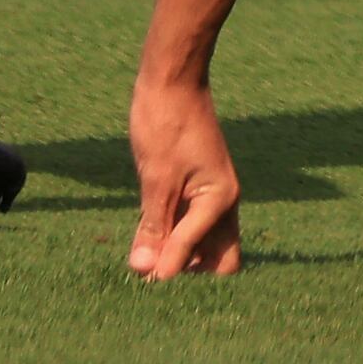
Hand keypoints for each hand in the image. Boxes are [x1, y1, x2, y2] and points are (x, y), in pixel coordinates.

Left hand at [126, 75, 241, 280]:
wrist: (170, 83)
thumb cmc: (166, 125)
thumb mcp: (156, 180)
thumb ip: (154, 227)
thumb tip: (146, 272)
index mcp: (221, 199)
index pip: (198, 254)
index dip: (168, 269)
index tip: (140, 280)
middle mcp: (222, 203)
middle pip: (218, 260)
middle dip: (190, 274)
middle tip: (153, 276)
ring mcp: (209, 197)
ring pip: (202, 246)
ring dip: (175, 258)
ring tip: (143, 264)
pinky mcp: (193, 191)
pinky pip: (187, 227)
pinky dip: (169, 239)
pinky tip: (144, 242)